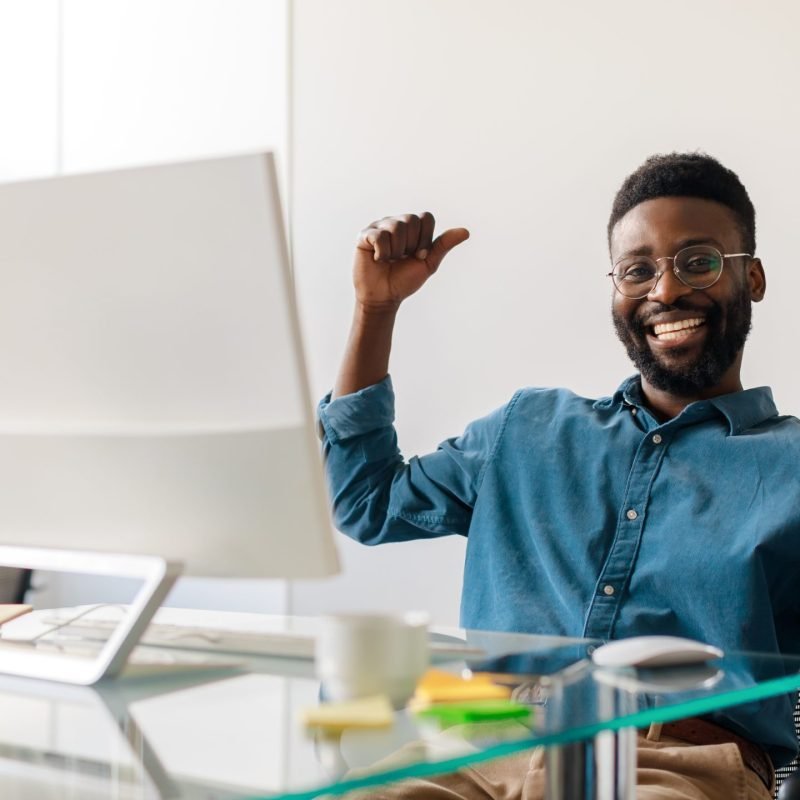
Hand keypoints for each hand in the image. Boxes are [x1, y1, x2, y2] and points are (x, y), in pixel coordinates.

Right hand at [354, 212, 469, 310]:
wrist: (384, 297)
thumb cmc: (404, 280)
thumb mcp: (428, 263)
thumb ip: (443, 245)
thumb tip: (466, 231)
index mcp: (413, 227)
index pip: (426, 217)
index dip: (425, 238)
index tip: (419, 255)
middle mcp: (396, 222)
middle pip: (411, 220)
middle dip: (410, 245)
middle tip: (402, 258)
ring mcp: (379, 227)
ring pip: (396, 227)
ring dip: (396, 251)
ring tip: (390, 260)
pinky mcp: (364, 236)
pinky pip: (379, 236)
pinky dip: (382, 253)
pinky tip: (378, 260)